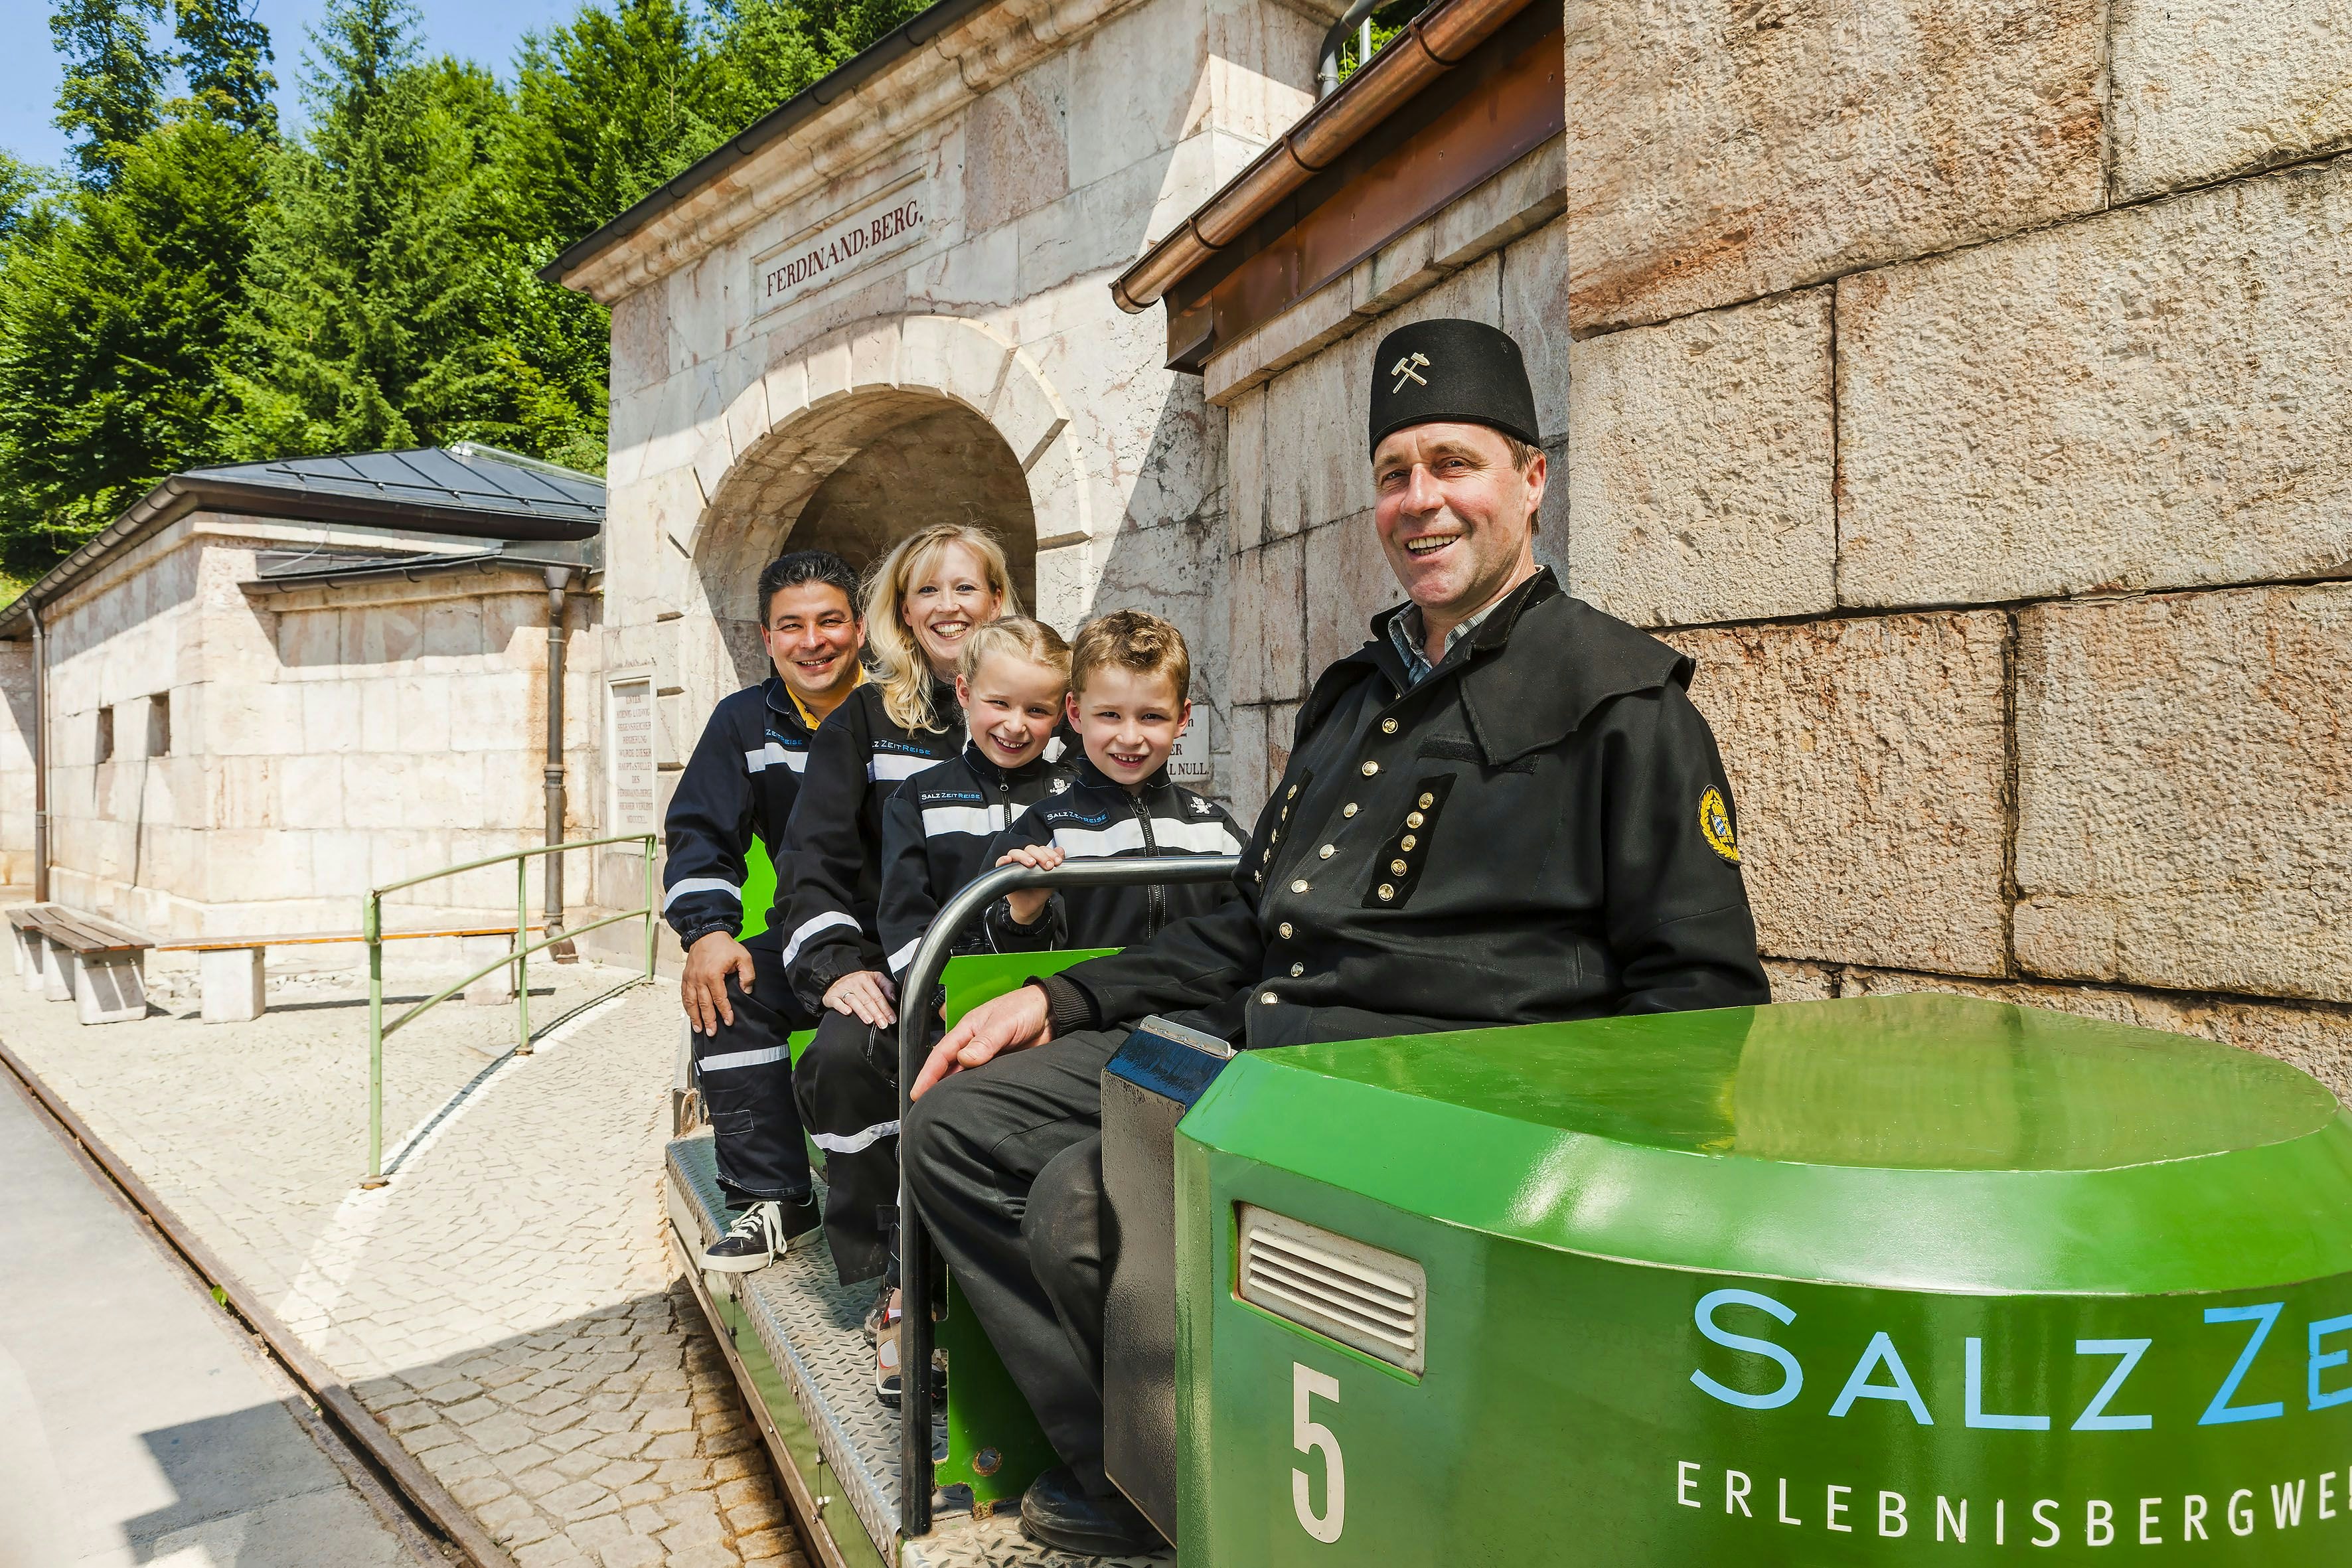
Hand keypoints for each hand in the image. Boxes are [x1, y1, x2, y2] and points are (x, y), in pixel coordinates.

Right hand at [681, 931, 755, 1035]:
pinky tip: (690, 1015)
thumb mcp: (743, 956)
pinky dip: (687, 1006)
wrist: (706, 934)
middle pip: (704, 1004)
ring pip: (691, 1002)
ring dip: (695, 1017)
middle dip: (708, 1020)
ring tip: (699, 1029)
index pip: (719, 998)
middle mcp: (699, 979)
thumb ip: (747, 974)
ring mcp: (690, 978)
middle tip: (712, 1033)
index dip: (725, 1011)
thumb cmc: (725, 946)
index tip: (729, 1021)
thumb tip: (747, 991)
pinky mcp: (685, 977)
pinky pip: (684, 995)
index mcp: (713, 974)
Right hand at [823, 969, 897, 1027]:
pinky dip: (842, 1007)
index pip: (878, 995)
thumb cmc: (858, 983)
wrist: (836, 981)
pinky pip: (837, 1002)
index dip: (885, 1008)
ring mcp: (842, 989)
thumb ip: (887, 986)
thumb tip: (893, 998)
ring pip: (854, 1001)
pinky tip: (848, 1013)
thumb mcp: (874, 978)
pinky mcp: (832, 996)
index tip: (891, 1018)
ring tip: (870, 1021)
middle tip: (883, 1024)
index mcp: (866, 979)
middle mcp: (854, 983)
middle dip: (876, 1013)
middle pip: (867, 1000)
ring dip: (862, 1012)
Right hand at [911, 984, 1052, 1098]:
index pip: (941, 1054)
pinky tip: (972, 1103)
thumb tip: (964, 1059)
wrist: (1053, 1012)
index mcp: (968, 1029)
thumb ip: (986, 1041)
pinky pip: (984, 1080)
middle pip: (949, 1068)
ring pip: (965, 1076)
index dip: (928, 1074)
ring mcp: (987, 1056)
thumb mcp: (1004, 1023)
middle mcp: (974, 1044)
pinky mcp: (1002, 1066)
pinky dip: (976, 1091)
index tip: (917, 1092)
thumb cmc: (1025, 1008)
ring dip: (955, 1090)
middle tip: (926, 1107)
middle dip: (936, 1086)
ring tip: (944, 1110)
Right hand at [995, 844, 1065, 927]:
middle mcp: (1025, 859)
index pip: (1041, 849)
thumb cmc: (1040, 891)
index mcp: (1037, 858)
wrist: (1031, 907)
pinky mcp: (1004, 872)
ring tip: (1032, 864)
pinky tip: (1008, 860)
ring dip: (1024, 856)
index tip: (1057, 862)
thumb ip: (1057, 864)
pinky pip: (1000, 862)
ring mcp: (1014, 864)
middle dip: (1041, 855)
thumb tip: (1060, 850)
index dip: (1050, 852)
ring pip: (1016, 853)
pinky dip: (1003, 859)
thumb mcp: (1052, 879)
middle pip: (1030, 849)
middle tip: (1048, 865)